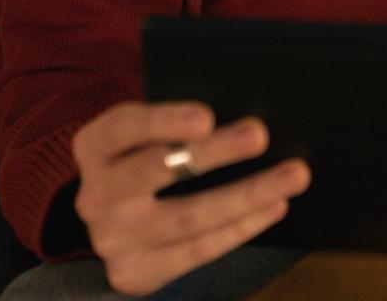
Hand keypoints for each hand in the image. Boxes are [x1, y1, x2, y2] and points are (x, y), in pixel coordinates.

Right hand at [71, 100, 310, 295]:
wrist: (109, 220)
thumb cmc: (141, 159)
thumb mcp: (141, 135)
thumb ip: (175, 124)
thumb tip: (239, 113)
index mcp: (94, 146)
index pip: (124, 127)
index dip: (164, 121)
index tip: (207, 116)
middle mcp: (96, 195)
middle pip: (156, 171)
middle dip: (213, 153)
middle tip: (260, 134)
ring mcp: (113, 239)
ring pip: (187, 217)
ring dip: (246, 195)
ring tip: (292, 174)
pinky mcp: (135, 272)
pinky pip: (197, 251)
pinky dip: (241, 227)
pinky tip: (274, 206)